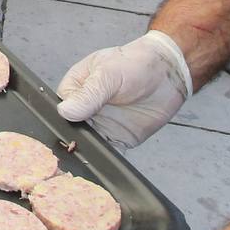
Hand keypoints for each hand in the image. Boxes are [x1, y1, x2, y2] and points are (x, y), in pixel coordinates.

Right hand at [55, 29, 193, 147]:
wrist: (168, 74)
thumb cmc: (134, 64)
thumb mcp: (108, 74)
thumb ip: (88, 94)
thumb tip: (64, 111)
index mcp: (74, 88)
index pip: (60, 109)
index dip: (62, 121)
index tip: (67, 131)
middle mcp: (83, 110)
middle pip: (70, 130)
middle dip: (72, 141)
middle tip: (75, 150)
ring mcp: (100, 126)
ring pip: (86, 144)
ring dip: (86, 152)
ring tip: (88, 159)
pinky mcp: (117, 139)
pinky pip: (106, 153)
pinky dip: (104, 160)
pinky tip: (104, 165)